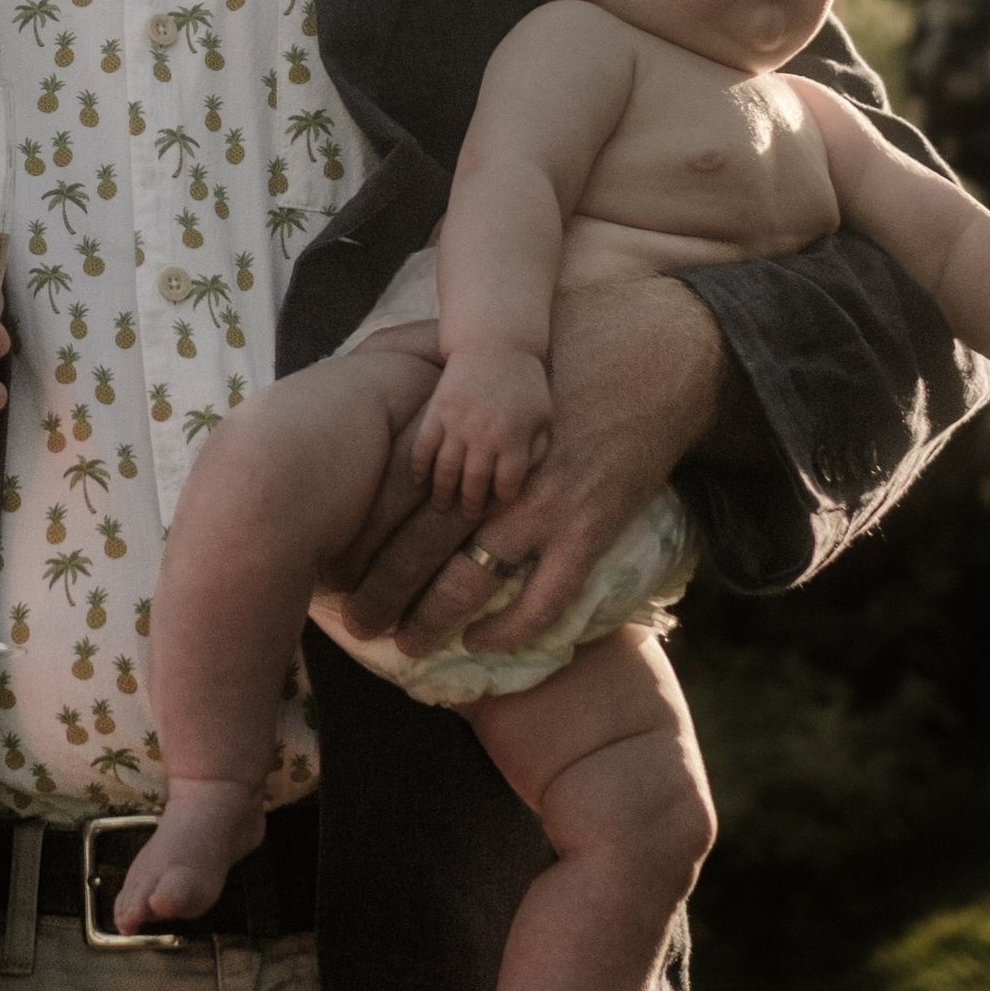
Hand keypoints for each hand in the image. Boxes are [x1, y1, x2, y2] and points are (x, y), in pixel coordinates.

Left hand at [325, 272, 727, 658]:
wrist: (655, 351)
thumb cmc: (567, 344)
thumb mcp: (490, 357)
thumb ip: (437, 376)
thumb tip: (374, 366)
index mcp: (464, 426)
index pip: (391, 494)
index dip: (358, 535)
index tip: (334, 564)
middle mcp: (492, 471)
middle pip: (417, 544)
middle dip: (380, 590)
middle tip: (355, 623)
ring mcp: (539, 505)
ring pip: (468, 580)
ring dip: (430, 619)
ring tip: (405, 645)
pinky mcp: (587, 528)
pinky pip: (541, 600)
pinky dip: (508, 630)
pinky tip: (480, 641)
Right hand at [412, 347, 553, 514]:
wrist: (496, 343)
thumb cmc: (525, 380)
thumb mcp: (544, 415)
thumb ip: (538, 448)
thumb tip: (525, 476)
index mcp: (514, 440)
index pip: (506, 485)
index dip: (501, 499)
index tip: (496, 502)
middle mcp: (484, 438)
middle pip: (473, 483)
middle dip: (469, 504)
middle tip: (465, 514)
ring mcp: (457, 425)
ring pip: (445, 470)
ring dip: (441, 492)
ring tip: (441, 506)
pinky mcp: (437, 412)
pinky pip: (423, 447)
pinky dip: (418, 467)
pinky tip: (419, 480)